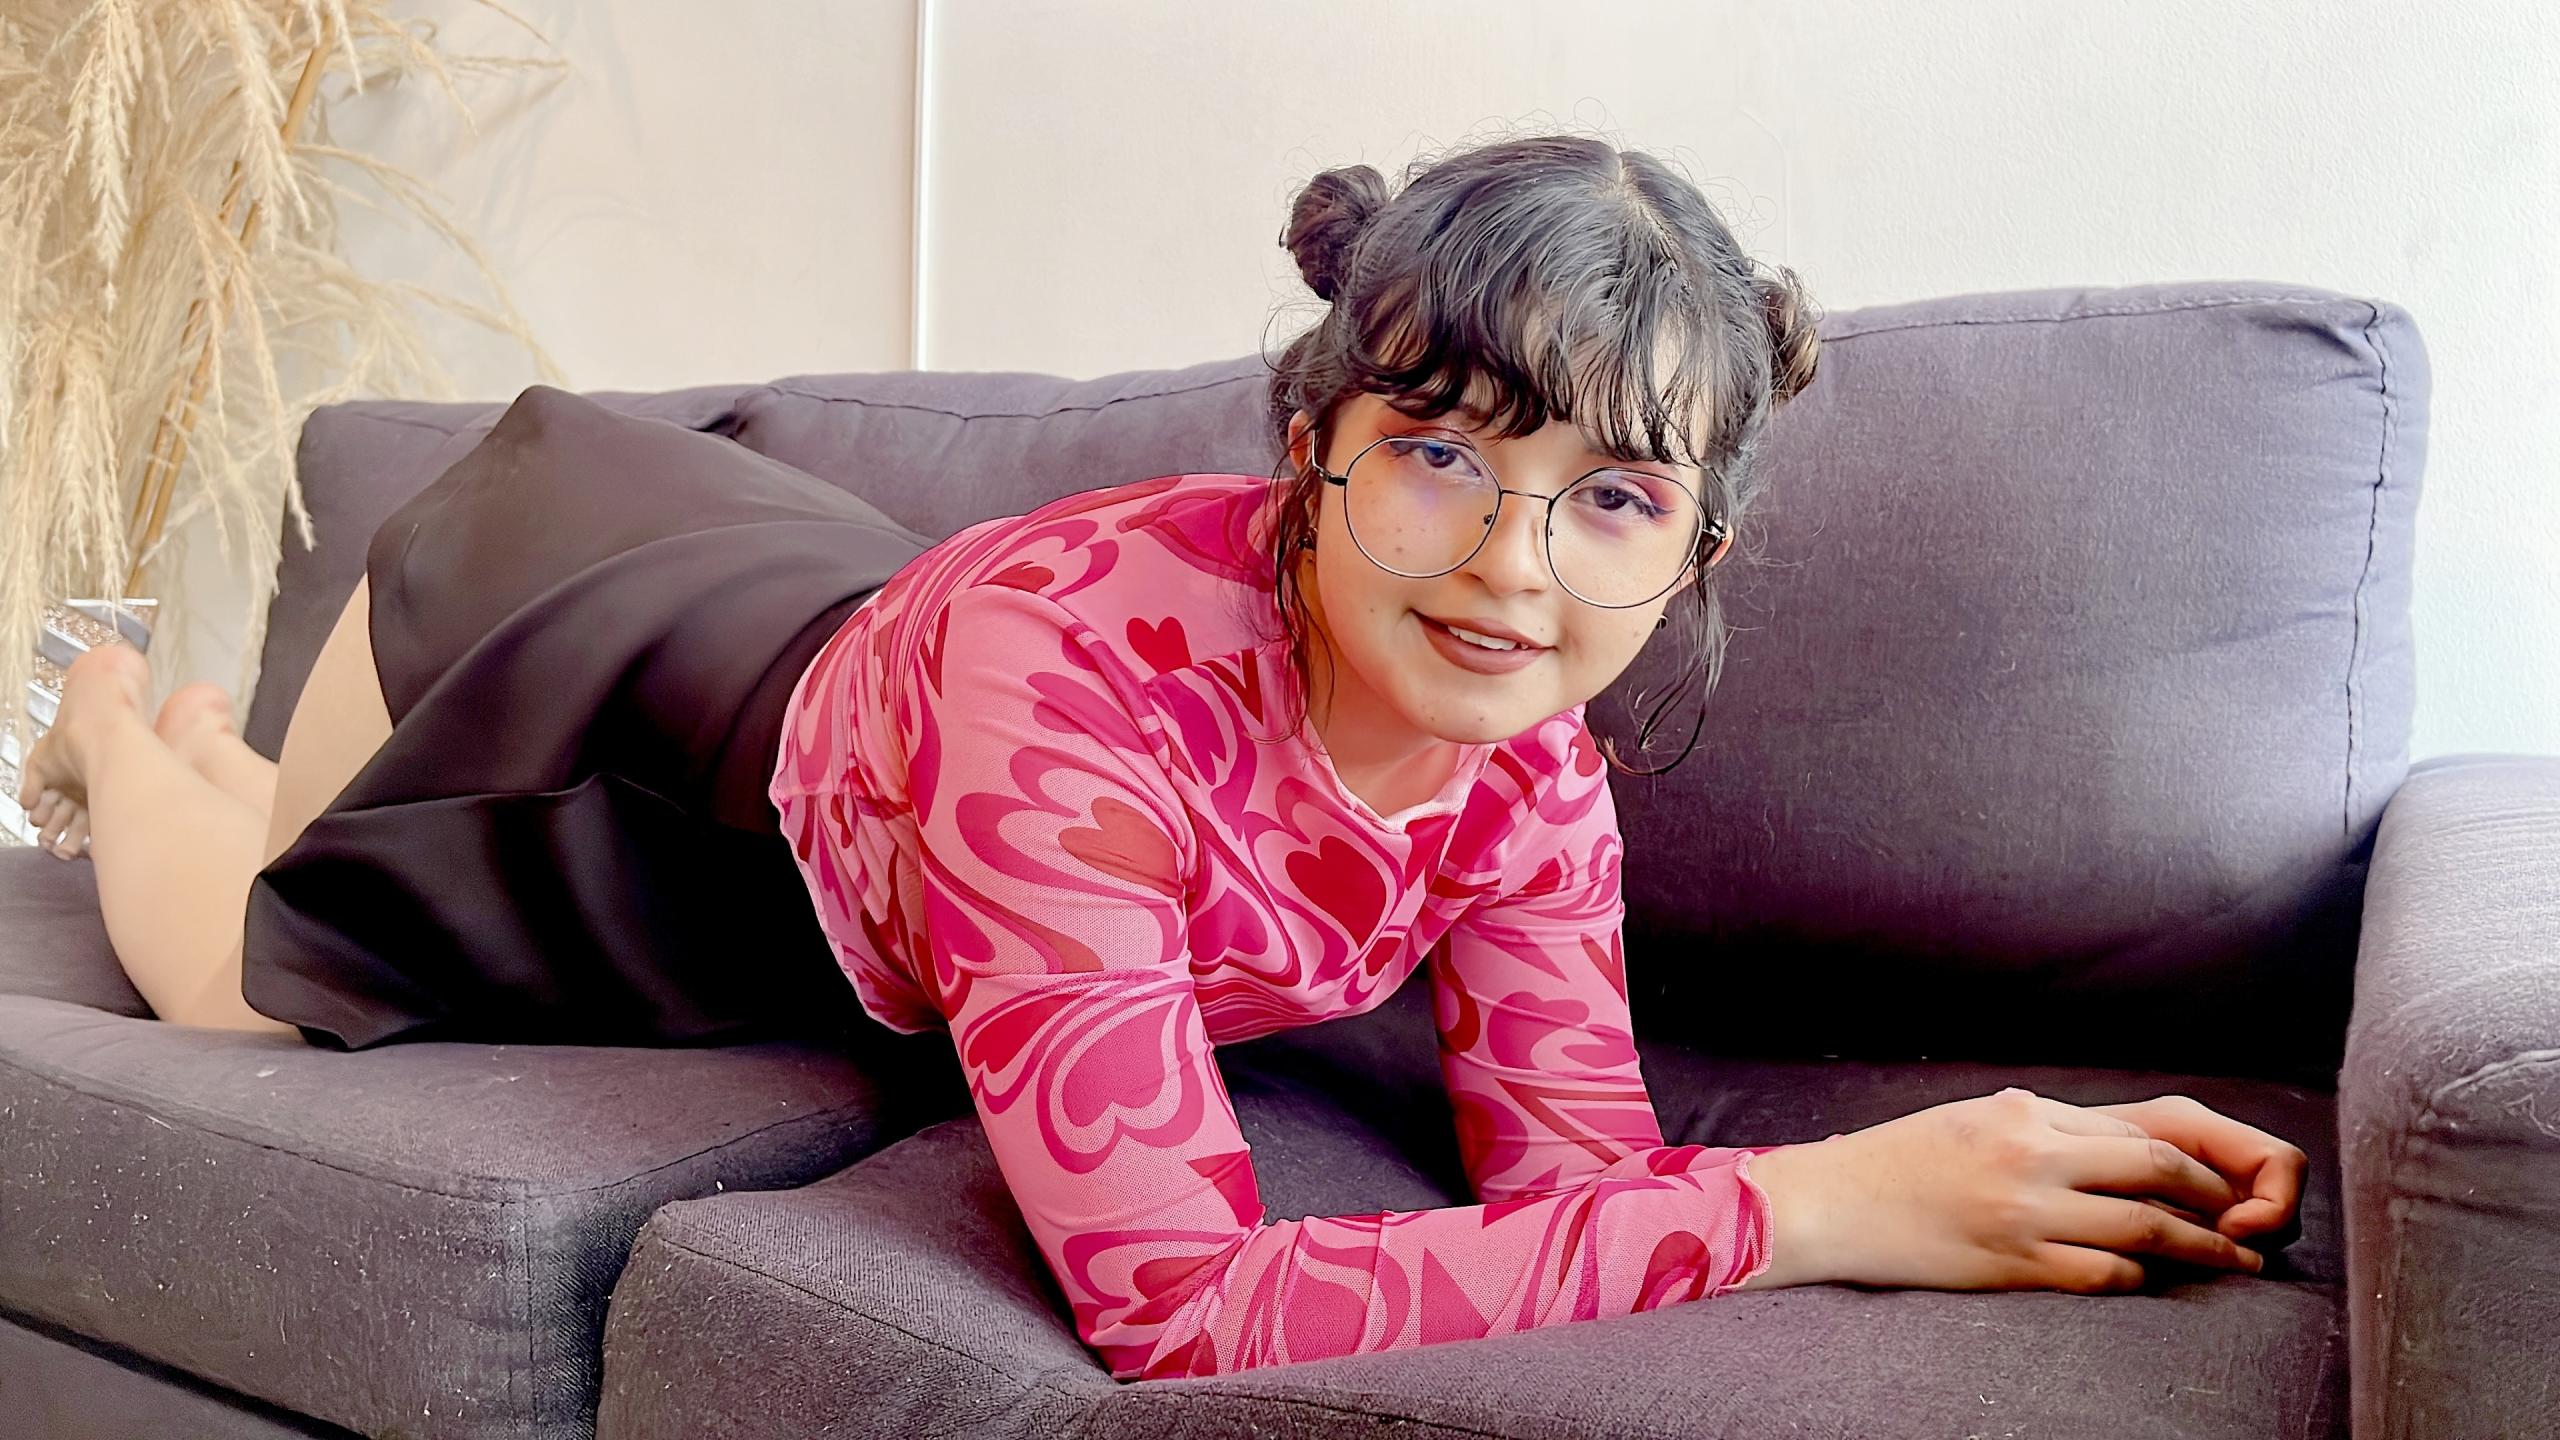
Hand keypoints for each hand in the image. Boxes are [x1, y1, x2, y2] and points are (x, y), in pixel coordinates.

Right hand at [1736, 1087, 2265, 1294]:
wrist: (1832, 1204)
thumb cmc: (1902, 1161)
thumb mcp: (1977, 1120)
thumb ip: (2045, 1130)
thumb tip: (2123, 1151)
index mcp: (2025, 1112)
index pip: (2141, 1129)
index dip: (2202, 1159)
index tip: (2227, 1182)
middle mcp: (2031, 1154)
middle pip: (2157, 1169)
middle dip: (2216, 1198)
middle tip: (2249, 1221)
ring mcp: (2022, 1211)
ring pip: (2144, 1225)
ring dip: (2201, 1246)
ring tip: (2236, 1261)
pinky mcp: (2010, 1263)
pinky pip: (2101, 1273)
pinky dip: (2140, 1275)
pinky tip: (2154, 1278)